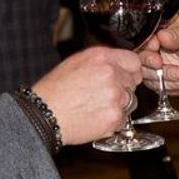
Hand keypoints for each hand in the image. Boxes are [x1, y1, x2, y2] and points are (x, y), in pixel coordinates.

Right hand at [30, 47, 144, 145]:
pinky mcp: (114, 117)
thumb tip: (118, 64)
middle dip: (123, 88)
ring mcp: (115, 96)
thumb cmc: (54, 90)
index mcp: (102, 57)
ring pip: (130, 101)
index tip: (125, 77)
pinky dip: (113, 121)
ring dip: (119, 105)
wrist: (44, 115)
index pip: (134, 62)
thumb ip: (102, 61)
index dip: (130, 71)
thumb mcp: (76, 62)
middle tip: (103, 95)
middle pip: (133, 82)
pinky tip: (95, 117)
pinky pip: (124, 119)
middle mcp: (111, 74)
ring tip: (96, 106)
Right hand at [142, 16, 178, 95]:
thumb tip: (162, 35)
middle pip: (138, 57)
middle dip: (149, 61)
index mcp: (158, 32)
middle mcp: (152, 49)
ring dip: (162, 76)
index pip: (143, 37)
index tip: (155, 46)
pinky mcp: (158, 82)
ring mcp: (154, 66)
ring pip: (146, 74)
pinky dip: (170, 85)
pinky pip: (156, 87)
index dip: (146, 43)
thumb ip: (178, 35)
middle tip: (160, 63)